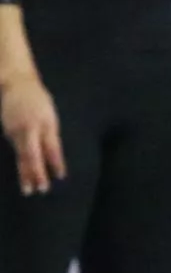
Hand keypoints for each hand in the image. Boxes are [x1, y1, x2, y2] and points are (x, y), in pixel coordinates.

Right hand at [1, 75, 65, 195]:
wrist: (15, 83)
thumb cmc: (38, 100)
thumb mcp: (49, 115)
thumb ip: (50, 134)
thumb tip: (52, 156)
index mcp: (45, 123)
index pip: (52, 147)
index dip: (56, 162)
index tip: (61, 176)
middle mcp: (30, 128)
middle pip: (33, 154)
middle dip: (37, 173)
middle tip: (42, 189)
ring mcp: (16, 131)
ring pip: (22, 156)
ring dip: (25, 174)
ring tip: (28, 190)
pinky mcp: (8, 132)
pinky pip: (17, 150)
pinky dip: (21, 164)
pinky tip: (24, 176)